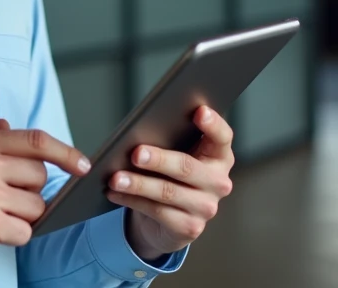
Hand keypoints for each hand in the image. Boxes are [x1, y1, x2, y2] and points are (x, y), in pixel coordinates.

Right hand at [0, 119, 91, 280]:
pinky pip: (25, 231)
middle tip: (5, 201)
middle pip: (40, 176)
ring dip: (23, 218)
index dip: (65, 153)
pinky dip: (14, 236)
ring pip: (37, 207)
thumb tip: (8, 124)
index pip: (35, 140)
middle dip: (31, 193)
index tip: (82, 165)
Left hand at [105, 106, 234, 261]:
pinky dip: (132, 200)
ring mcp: (206, 207)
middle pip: (187, 167)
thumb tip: (138, 130)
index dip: (213, 124)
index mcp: (218, 156)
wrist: (169, 219)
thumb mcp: (175, 154)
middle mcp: (218, 182)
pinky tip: (115, 192)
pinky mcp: (190, 227)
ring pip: (168, 192)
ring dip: (138, 184)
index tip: (199, 111)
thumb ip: (169, 140)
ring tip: (115, 177)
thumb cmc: (171, 174)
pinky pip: (157, 211)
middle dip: (159, 159)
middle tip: (136, 153)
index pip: (222, 137)